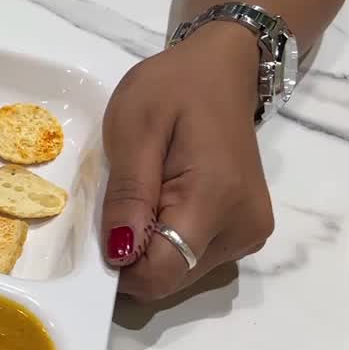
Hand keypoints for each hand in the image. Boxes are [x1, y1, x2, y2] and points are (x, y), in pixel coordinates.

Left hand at [100, 22, 274, 300]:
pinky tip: (159, 204)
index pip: (162, 273)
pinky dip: (165, 242)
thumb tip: (120, 252)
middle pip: (169, 278)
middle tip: (119, 203)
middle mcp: (242, 230)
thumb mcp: (134, 128)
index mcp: (217, 200)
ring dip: (147, 248)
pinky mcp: (243, 234)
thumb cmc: (173, 88)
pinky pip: (191, 259)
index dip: (121, 266)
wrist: (222, 70)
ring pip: (178, 273)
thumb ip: (129, 193)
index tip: (101, 231)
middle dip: (131, 254)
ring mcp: (247, 235)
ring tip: (141, 197)